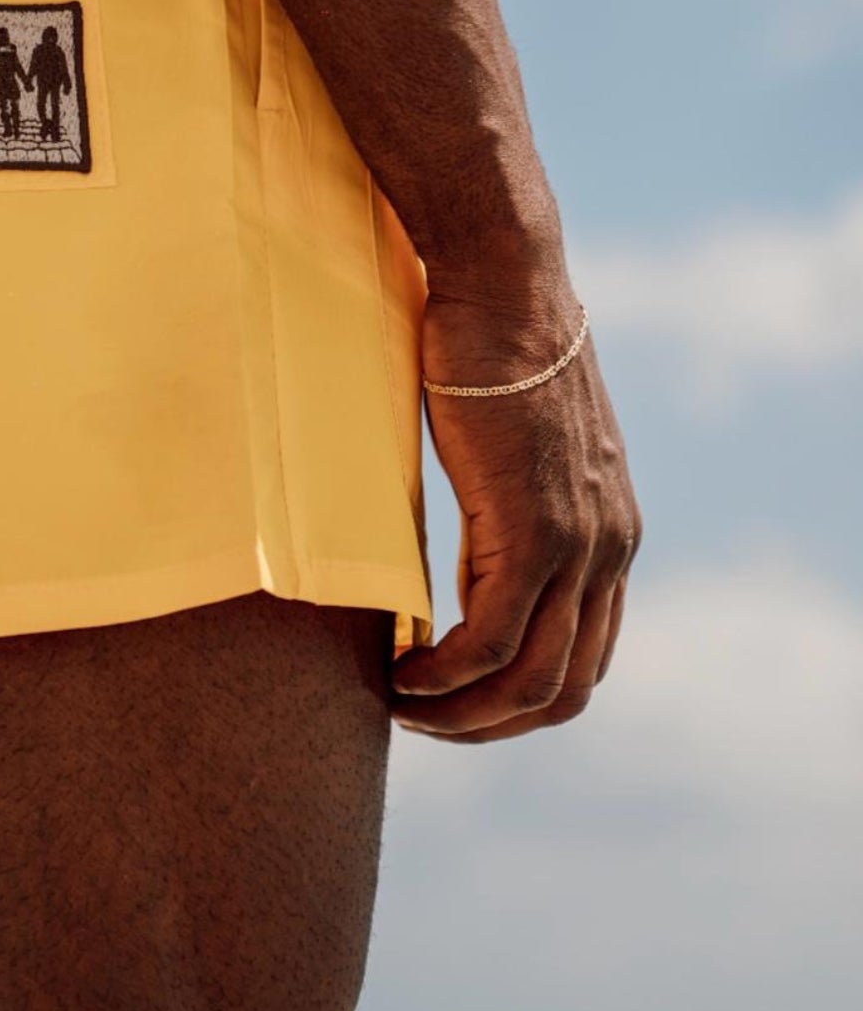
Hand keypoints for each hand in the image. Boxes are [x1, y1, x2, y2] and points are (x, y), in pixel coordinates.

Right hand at [390, 285, 641, 743]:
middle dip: (489, 726)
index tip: (453, 700)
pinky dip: (442, 676)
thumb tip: (476, 527)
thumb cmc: (491, 344)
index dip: (517, 700)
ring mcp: (577, 543)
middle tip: (420, 720)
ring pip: (530, 681)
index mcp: (611, 533)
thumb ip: (518, 496)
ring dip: (460, 714)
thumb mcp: (520, 442)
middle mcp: (609, 549)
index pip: (585, 659)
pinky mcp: (533, 528)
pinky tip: (399, 668)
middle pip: (564, 690)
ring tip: (400, 704)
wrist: (503, 284)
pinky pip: (489, 641)